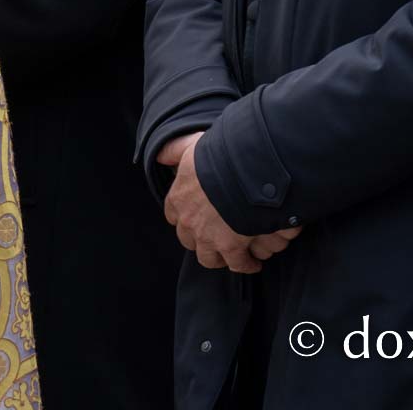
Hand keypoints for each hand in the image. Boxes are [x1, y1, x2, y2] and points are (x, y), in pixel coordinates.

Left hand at [158, 131, 298, 273]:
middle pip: (189, 240)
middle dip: (201, 240)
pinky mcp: (232, 248)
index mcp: (178, 199)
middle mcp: (189, 222)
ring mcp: (209, 238)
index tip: (195, 215)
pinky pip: (238, 264)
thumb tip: (160, 156)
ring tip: (232, 253)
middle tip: (214, 236)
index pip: (173, 215)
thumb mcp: (190, 147)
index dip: (184, 217)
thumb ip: (174, 151)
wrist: (241, 171)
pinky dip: (246, 265)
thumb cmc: (217, 156)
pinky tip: (252, 263)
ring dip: (220, 256)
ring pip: (209, 258)